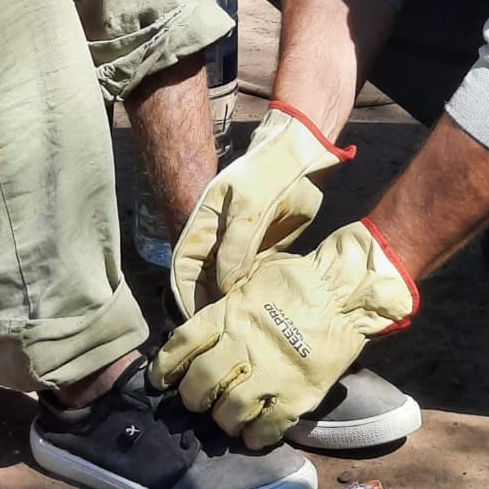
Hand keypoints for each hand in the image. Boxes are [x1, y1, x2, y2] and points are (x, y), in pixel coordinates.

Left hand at [153, 219, 417, 449]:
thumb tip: (203, 328)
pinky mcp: (299, 395)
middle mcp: (244, 344)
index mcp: (230, 313)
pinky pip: (266, 428)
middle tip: (197, 400)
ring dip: (222, 419)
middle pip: (200, 383)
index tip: (161, 380)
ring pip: (228, 411)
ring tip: (226, 416)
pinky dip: (255, 436)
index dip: (165, 367)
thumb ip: (226, 304)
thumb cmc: (296, 280)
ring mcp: (272, 372)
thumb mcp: (252, 279)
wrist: (344, 292)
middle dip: (192, 397)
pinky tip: (253, 433)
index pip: (182, 344)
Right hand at [171, 103, 354, 317]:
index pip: (184, 265)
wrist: (305, 155)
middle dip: (208, 306)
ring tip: (241, 330)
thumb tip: (223, 287)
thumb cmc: (271, 172)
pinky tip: (262, 313)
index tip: (196, 322)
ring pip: (230, 283)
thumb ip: (237, 246)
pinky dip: (254, 296)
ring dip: (232, 305)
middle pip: (205, 279)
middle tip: (221, 334)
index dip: (186, 294)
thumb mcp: (252, 205)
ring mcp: (242, 245)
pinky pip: (254, 279)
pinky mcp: (266, 251)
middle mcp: (219, 237)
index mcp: (205, 222)